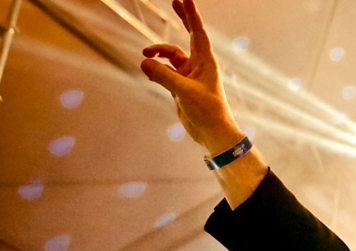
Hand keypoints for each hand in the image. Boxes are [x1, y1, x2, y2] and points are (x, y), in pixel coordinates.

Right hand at [140, 0, 241, 153]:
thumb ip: (162, 75)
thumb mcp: (182, 91)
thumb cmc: (206, 110)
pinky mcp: (181, 86)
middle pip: (188, 35)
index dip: (191, 14)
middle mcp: (198, 65)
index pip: (197, 31)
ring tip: (144, 57)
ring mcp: (189, 75)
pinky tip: (148, 72)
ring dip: (157, 54)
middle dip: (182, 19)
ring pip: (169, 56)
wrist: (211, 132)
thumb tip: (143, 63)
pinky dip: (156, 70)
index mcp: (205, 61)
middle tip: (174, 1)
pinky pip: (164, 71)